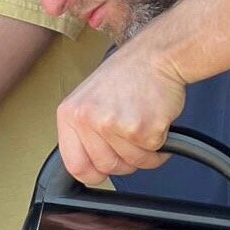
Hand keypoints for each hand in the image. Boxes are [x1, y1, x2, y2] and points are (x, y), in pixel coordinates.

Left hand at [56, 28, 186, 185]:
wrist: (154, 56)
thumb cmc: (124, 76)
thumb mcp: (88, 100)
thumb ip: (83, 131)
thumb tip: (87, 164)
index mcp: (69, 114)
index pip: (74, 164)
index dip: (93, 173)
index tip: (103, 170)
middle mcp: (87, 120)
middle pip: (107, 167)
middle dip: (125, 161)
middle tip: (132, 140)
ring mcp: (113, 124)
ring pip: (132, 163)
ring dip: (145, 153)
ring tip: (144, 126)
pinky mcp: (141, 128)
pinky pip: (152, 154)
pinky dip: (160, 144)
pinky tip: (155, 121)